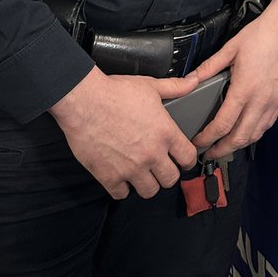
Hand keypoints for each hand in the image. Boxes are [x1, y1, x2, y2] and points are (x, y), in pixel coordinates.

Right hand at [49, 66, 199, 199]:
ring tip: (143, 174)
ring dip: (147, 184)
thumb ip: (175, 87)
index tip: (183, 159)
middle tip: (161, 167)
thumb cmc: (115, 92)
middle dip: (168, 174)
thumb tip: (193, 82)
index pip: (188, 158)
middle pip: (170, 179)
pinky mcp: (109, 177)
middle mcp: (151, 154)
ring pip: (149, 191)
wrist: (84, 102)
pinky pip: (121, 194)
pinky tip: (121, 178)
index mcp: (164, 133)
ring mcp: (131, 168)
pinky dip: (122, 188)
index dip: (188, 159)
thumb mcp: (150, 86)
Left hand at [188, 0, 277, 158]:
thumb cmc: (262, 33)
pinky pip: (267, 125)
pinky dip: (254, 134)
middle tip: (209, 154)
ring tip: (225, 146)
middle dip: (222, 150)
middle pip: (240, 138)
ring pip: (255, 135)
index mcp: (245, 89)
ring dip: (238, 145)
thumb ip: (209, 67)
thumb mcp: (231, 47)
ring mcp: (274, 102)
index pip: (223, 125)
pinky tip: (246, 131)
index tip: (197, 142)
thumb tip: (190, 80)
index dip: (207, 138)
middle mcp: (261, 100)